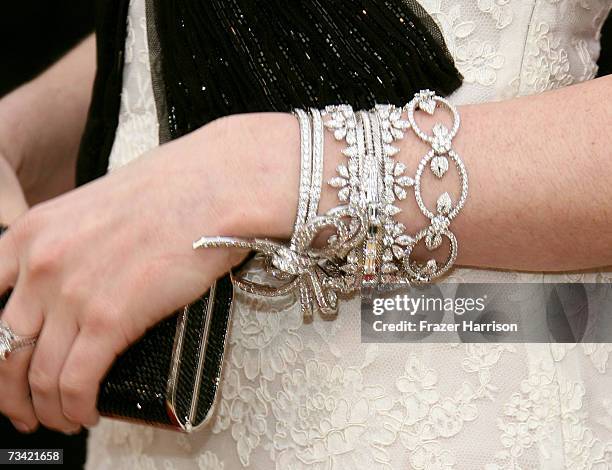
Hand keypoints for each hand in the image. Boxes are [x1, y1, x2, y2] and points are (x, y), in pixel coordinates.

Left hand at [0, 113, 298, 433]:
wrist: (214, 188)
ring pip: (38, 374)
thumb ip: (71, 246)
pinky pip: (76, 382)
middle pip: (3, 349)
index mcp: (32, 233)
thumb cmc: (173, 192)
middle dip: (10, 392)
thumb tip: (75, 286)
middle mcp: (40, 264)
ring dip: (46, 407)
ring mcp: (72, 292)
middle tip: (25, 409)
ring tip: (62, 418)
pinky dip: (75, 407)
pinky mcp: (110, 318)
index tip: (6, 368)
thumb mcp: (98, 208)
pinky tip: (86, 413)